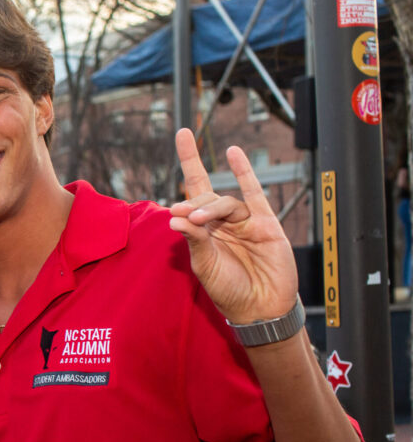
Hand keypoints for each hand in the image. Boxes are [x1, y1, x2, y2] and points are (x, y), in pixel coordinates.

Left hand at [168, 128, 297, 322]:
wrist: (260, 307)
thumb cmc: (229, 290)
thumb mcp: (205, 266)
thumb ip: (194, 241)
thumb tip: (176, 219)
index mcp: (203, 231)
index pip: (191, 194)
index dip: (187, 164)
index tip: (182, 134)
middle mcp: (221, 222)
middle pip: (205, 198)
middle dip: (193, 205)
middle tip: (182, 215)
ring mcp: (243, 221)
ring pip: (225, 203)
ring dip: (210, 207)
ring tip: (198, 219)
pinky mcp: (265, 223)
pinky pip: (254, 194)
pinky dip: (244, 173)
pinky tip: (233, 153)